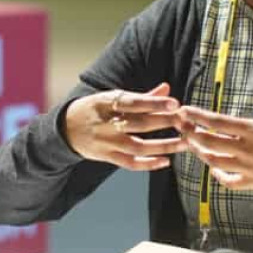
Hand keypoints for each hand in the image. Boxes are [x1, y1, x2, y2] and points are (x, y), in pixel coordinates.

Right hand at [63, 82, 186, 171]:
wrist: (66, 129)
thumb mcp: (112, 98)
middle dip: (165, 122)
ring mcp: (107, 142)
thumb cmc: (96, 110)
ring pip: (138, 146)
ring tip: (184, 143)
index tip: (175, 103)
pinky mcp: (108, 157)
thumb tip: (167, 88)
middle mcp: (107, 123)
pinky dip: (148, 163)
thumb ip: (142, 96)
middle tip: (186, 121)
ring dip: (164, 145)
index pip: (134, 102)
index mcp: (107, 103)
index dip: (154, 103)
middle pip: (140, 124)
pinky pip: (130, 163)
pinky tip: (165, 161)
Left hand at [179, 84, 252, 190]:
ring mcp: (247, 168)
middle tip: (181, 127)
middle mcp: (246, 149)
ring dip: (200, 152)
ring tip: (193, 144)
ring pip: (213, 161)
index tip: (184, 110)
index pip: (217, 121)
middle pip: (208, 142)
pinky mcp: (252, 183)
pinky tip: (215, 168)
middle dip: (190, 133)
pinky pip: (228, 181)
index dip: (197, 116)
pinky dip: (218, 175)